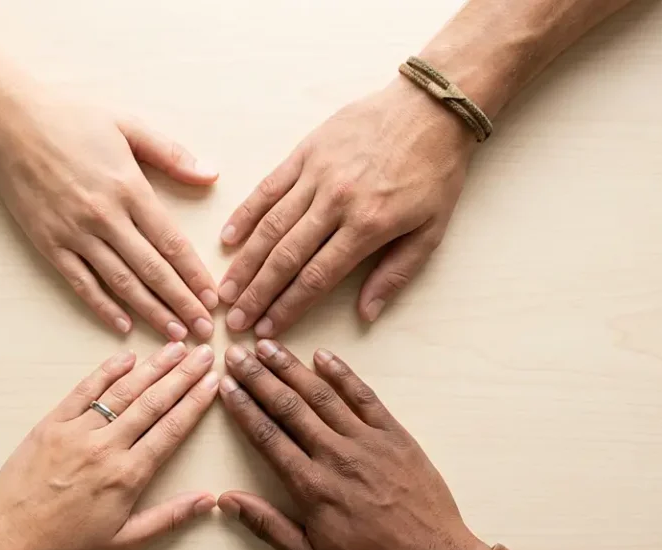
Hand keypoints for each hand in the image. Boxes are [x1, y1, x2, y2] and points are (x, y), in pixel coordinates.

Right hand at [0, 91, 220, 339]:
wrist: (10, 122)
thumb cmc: (71, 119)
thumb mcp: (128, 125)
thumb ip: (171, 154)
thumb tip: (211, 174)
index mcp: (129, 188)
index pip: (171, 241)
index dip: (195, 273)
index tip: (213, 298)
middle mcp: (105, 216)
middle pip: (152, 269)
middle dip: (181, 303)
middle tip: (204, 330)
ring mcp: (75, 233)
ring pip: (121, 282)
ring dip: (150, 311)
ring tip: (174, 335)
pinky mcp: (49, 243)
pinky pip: (80, 282)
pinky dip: (102, 306)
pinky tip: (122, 325)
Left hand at [0, 342, 219, 549]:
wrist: (9, 538)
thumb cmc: (69, 545)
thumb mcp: (125, 540)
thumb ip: (170, 517)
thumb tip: (209, 500)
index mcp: (128, 475)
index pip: (171, 428)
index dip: (195, 402)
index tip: (213, 381)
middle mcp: (106, 447)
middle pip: (153, 402)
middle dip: (182, 375)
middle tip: (204, 353)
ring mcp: (77, 432)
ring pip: (122, 391)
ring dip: (152, 367)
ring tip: (175, 348)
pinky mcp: (51, 424)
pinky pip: (84, 391)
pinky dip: (106, 372)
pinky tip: (127, 357)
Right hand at [216, 340, 484, 549]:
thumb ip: (267, 526)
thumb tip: (227, 500)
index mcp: (311, 486)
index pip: (267, 436)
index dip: (243, 408)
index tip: (225, 386)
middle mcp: (335, 455)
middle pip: (289, 407)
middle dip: (259, 377)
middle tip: (236, 354)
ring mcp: (368, 441)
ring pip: (322, 395)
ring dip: (292, 368)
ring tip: (268, 347)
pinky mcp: (396, 436)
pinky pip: (364, 397)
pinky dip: (342, 374)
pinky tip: (322, 357)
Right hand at [217, 79, 475, 336]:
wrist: (432, 108)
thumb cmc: (436, 172)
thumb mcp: (432, 230)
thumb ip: (396, 273)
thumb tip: (366, 313)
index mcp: (369, 226)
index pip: (317, 277)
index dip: (287, 307)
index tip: (266, 330)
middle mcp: (337, 201)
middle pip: (286, 257)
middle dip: (256, 294)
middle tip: (234, 321)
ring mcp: (317, 174)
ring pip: (271, 225)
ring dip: (245, 262)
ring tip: (225, 289)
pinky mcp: (306, 152)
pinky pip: (269, 187)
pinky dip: (245, 214)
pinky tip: (228, 239)